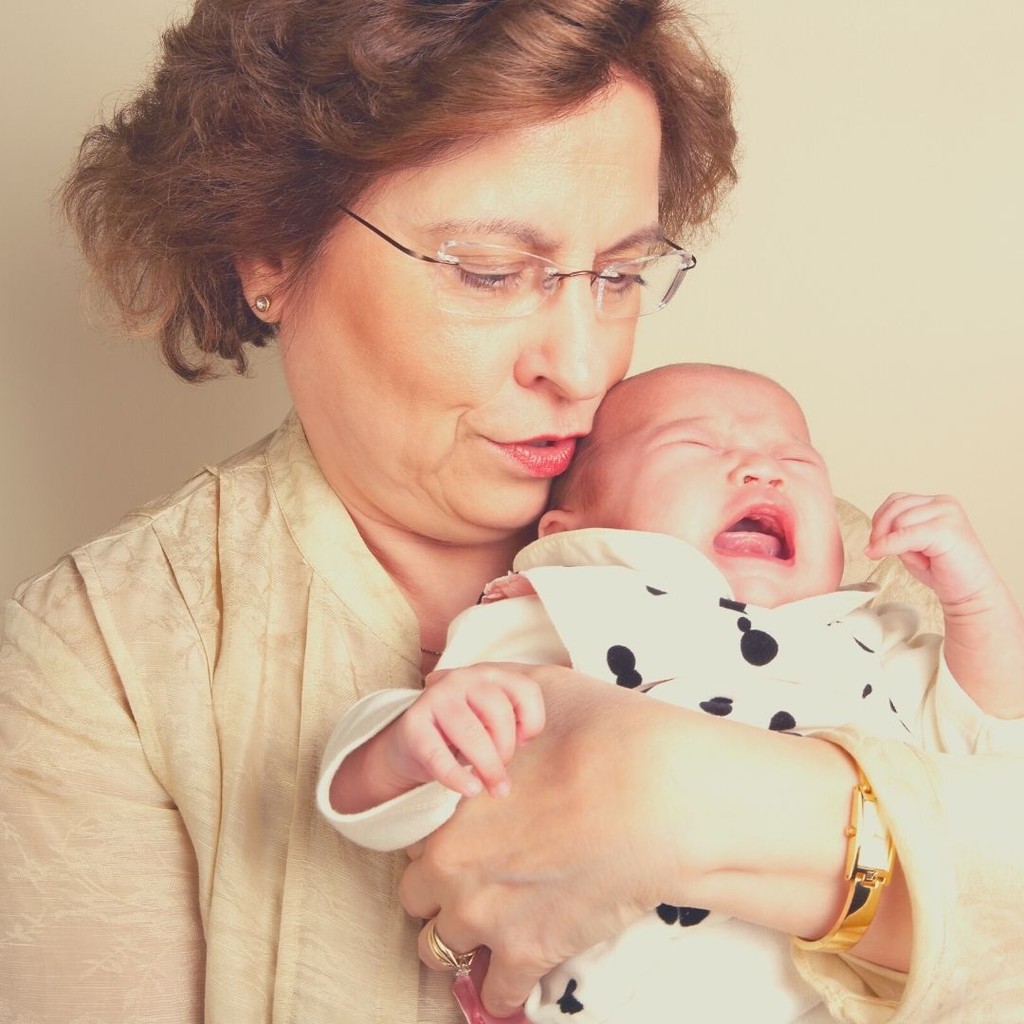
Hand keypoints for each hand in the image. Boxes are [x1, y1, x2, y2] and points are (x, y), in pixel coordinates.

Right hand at [388, 663, 545, 798]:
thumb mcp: (491, 721)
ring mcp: (436, 697)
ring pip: (472, 732)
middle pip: (499, 711)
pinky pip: (439, 755)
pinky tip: (471, 789)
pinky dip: (457, 777)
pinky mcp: (413, 723)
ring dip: (488, 765)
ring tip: (492, 788)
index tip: (524, 742)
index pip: (526, 689)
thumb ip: (512, 724)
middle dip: (507, 749)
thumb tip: (521, 741)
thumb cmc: (463, 732)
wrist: (412, 739)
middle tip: (502, 773)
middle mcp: (463, 678)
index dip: (533, 721)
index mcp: (489, 673)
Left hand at [399, 666, 697, 1016]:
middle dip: (442, 888)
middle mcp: (452, 865)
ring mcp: (485, 915)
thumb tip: (439, 682)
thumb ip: (479, 683)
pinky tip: (525, 968)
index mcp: (447, 805)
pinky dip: (505, 987)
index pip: (409, 836)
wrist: (660, 793)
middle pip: (415, 896)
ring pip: (439, 949)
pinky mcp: (529, 953)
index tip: (466, 837)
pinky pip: (496, 995)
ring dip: (465, 937)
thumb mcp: (538, 685)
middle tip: (482, 876)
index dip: (438, 836)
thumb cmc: (604, 734)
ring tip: (501, 921)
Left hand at [866, 492, 997, 609]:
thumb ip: (895, 531)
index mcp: (937, 503)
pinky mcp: (946, 530)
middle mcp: (944, 504)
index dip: (879, 520)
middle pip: (895, 506)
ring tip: (917, 560)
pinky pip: (905, 535)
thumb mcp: (912, 544)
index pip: (897, 500)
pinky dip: (888, 546)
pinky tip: (880, 555)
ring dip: (896, 544)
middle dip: (880, 530)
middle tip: (876, 551)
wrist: (971, 592)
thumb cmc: (943, 570)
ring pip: (899, 521)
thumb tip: (874, 531)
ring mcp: (947, 514)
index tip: (874, 541)